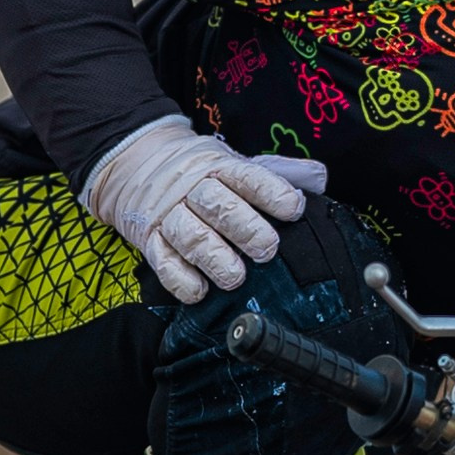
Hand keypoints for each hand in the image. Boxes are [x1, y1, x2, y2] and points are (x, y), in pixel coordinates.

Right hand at [80, 114, 326, 302]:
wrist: (135, 163)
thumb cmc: (200, 171)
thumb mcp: (236, 162)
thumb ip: (279, 171)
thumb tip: (320, 179)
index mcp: (219, 166)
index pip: (248, 177)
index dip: (272, 192)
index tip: (294, 209)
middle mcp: (192, 188)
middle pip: (218, 205)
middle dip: (246, 229)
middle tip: (267, 250)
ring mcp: (168, 213)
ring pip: (190, 235)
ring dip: (214, 258)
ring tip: (235, 278)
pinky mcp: (148, 238)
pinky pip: (161, 261)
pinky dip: (179, 279)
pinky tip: (198, 292)